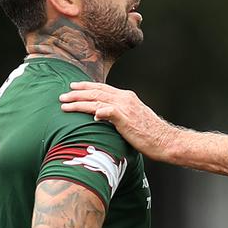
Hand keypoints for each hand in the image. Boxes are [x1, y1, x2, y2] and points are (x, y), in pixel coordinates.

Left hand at [60, 82, 227, 176]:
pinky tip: (90, 113)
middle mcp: (125, 99)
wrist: (165, 140)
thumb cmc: (149, 133)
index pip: (102, 89)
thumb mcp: (132, 119)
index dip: (86, 87)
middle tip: (63, 95)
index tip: (74, 87)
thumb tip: (101, 115)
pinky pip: (109, 112)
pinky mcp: (126, 119)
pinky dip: (99, 111)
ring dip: (79, 102)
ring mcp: (126, 108)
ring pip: (98, 100)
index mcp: (127, 97)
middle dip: (77, 93)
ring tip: (65, 104)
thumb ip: (117, 115)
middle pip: (97, 92)